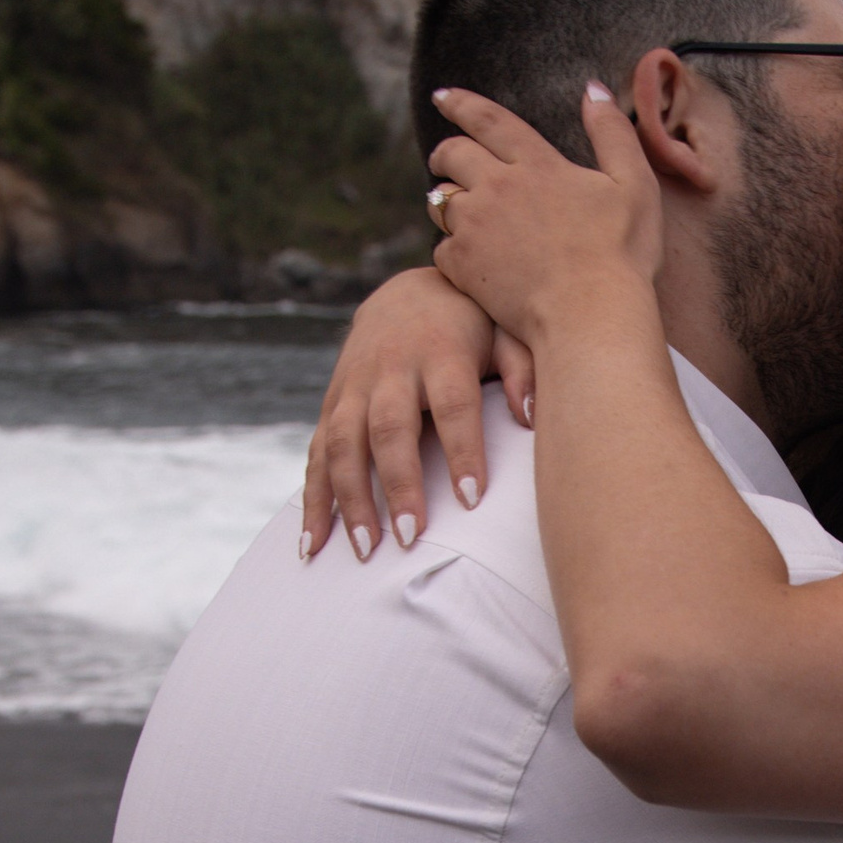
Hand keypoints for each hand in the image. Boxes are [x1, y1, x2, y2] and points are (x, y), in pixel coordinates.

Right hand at [301, 268, 533, 561]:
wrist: (406, 293)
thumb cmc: (470, 325)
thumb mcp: (504, 332)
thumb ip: (522, 368)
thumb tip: (531, 416)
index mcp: (440, 352)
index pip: (454, 404)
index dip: (462, 449)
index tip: (473, 499)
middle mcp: (390, 369)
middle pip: (390, 429)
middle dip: (398, 484)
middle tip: (411, 536)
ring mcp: (353, 387)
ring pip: (344, 444)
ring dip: (350, 499)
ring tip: (365, 550)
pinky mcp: (331, 405)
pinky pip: (316, 455)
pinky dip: (312, 500)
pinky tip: (311, 544)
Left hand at [426, 82, 663, 345]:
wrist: (590, 315)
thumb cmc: (620, 253)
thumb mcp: (634, 184)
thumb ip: (613, 132)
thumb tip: (594, 89)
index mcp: (536, 164)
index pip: (488, 120)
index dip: (462, 104)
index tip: (442, 96)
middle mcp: (497, 188)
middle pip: (452, 155)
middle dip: (445, 152)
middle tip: (444, 159)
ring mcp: (475, 227)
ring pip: (441, 200)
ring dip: (445, 199)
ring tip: (457, 208)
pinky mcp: (462, 265)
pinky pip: (442, 247)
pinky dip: (451, 248)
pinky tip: (469, 257)